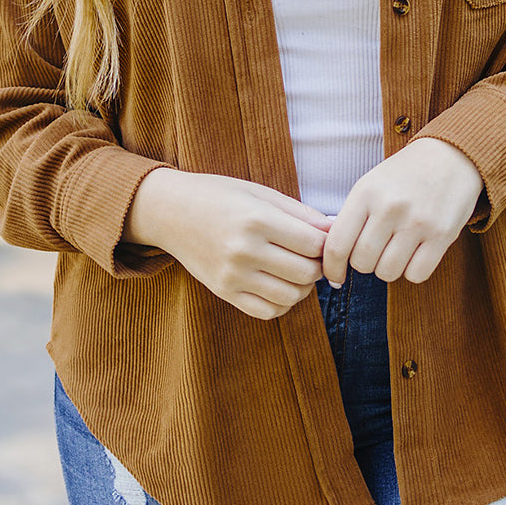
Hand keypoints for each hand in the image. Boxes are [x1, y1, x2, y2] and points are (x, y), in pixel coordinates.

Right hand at [124, 168, 331, 319]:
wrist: (169, 211)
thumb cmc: (218, 195)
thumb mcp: (260, 192)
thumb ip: (300, 213)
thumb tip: (335, 230)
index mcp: (257, 219)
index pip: (314, 244)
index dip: (327, 244)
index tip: (323, 239)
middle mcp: (244, 250)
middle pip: (306, 273)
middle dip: (318, 266)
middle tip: (312, 256)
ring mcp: (232, 275)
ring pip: (291, 296)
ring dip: (303, 287)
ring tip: (296, 270)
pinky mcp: (223, 292)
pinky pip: (267, 311)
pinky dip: (282, 303)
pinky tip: (279, 285)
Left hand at [322, 138, 483, 286]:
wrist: (451, 155)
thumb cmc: (404, 175)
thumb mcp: (370, 185)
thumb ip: (351, 218)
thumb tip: (334, 259)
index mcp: (365, 192)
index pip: (337, 245)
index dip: (332, 268)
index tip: (334, 276)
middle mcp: (390, 207)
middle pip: (362, 263)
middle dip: (365, 263)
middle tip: (375, 250)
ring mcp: (417, 222)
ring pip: (388, 272)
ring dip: (388, 268)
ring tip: (396, 249)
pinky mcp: (442, 234)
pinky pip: (416, 274)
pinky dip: (412, 271)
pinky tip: (415, 254)